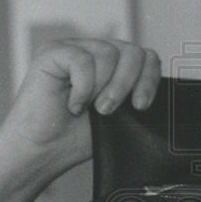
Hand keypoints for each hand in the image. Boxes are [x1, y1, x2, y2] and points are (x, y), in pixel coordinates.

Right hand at [0, 38, 160, 172]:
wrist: (42, 152)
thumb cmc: (75, 138)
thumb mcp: (119, 117)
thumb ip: (135, 97)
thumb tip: (158, 92)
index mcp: (113, 66)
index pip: (146, 57)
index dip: (150, 79)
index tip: (141, 106)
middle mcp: (95, 52)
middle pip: (132, 51)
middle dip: (127, 84)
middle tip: (108, 111)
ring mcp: (73, 49)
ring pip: (108, 53)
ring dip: (103, 87)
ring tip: (88, 108)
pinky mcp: (52, 52)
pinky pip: (81, 59)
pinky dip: (82, 87)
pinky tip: (72, 104)